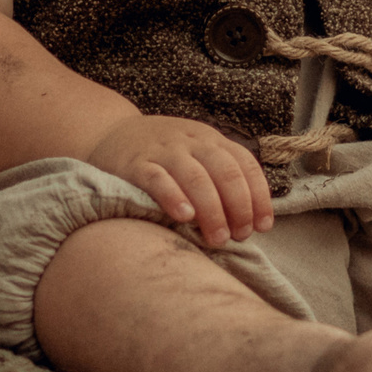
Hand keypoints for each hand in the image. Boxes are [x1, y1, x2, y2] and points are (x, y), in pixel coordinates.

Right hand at [85, 115, 274, 248]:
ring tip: (217, 238)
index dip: (258, 196)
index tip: (262, 226)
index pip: (244, 164)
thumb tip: (250, 221)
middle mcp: (190, 142)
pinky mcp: (135, 164)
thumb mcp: (195, 154)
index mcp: (210, 139)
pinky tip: (185, 217)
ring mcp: (162, 151)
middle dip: (238, 206)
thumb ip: (218, 178)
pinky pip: (157, 179)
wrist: (109, 133)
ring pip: (195, 176)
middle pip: (224, 171)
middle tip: (238, 236)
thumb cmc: (162, 156)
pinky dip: (173, 197)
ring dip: (212, 210)